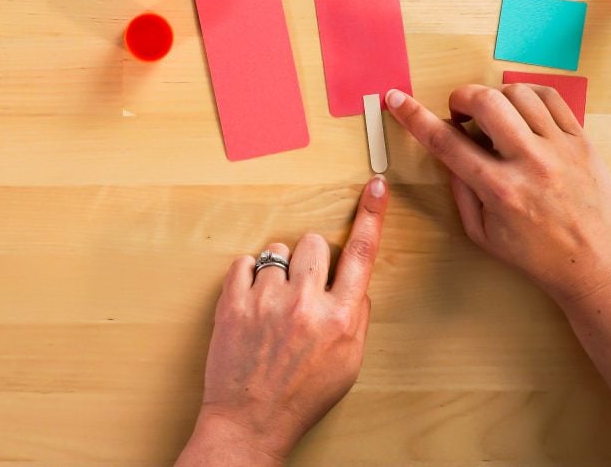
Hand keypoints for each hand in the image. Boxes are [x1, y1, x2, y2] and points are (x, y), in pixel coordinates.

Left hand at [176, 177, 389, 466]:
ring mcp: (266, 302)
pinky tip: (253, 302)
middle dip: (312, 259)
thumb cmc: (300, 397)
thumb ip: (355, 317)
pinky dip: (248, 278)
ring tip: (274, 303)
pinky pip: (244, 263)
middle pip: (315, 243)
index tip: (377, 187)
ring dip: (278, 270)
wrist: (250, 422)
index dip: (373, 215)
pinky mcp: (233, 303)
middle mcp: (305, 305)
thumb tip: (354, 283)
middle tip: (304, 286)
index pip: (362, 254)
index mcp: (339, 319)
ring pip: (277, 251)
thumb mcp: (348, 363)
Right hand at [386, 85, 610, 300]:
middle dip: (461, 97)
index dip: (414, 117)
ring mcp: (560, 148)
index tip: (397, 99)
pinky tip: (522, 111)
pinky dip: (528, 95)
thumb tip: (448, 151)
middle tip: (460, 112)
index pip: (446, 142)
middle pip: (486, 102)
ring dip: (495, 97)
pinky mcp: (582, 141)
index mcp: (500, 191)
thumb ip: (461, 191)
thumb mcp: (484, 235)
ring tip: (494, 116)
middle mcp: (530, 163)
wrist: (596, 265)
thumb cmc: (537, 256)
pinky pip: (551, 97)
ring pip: (518, 93)